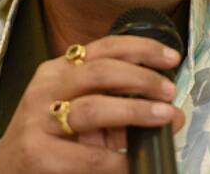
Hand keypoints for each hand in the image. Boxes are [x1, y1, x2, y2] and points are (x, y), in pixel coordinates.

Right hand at [0, 35, 184, 172]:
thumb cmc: (51, 142)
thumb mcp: (81, 115)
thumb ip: (118, 108)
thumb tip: (171, 111)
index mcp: (58, 70)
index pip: (104, 48)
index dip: (141, 48)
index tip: (172, 57)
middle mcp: (46, 88)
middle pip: (102, 71)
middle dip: (143, 79)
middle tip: (170, 91)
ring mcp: (37, 119)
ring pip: (95, 108)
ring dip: (135, 111)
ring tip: (164, 116)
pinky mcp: (37, 153)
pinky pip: (89, 157)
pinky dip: (118, 160)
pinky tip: (134, 162)